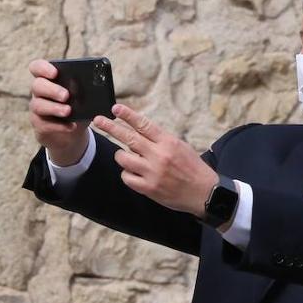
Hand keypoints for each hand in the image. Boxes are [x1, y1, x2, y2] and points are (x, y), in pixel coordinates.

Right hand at [28, 59, 88, 165]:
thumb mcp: (85, 96)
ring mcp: (37, 108)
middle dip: (52, 89)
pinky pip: (44, 124)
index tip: (55, 72)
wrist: (72, 130)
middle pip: (37, 85)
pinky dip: (59, 126)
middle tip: (66, 95)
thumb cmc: (79, 106)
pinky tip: (71, 126)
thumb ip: (88, 88)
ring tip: (68, 111)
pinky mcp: (40, 124)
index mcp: (49, 79)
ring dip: (54, 108)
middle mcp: (40, 92)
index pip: (37, 67)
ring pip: (38, 105)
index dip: (43, 68)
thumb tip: (102, 83)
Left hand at [92, 104, 218, 216]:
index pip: (144, 125)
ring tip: (127, 157)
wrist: (205, 193)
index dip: (128, 115)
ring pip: (123, 158)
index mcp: (169, 142)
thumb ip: (160, 140)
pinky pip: (126, 177)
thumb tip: (137, 133)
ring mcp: (152, 172)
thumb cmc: (193, 168)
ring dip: (122, 155)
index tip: (115, 109)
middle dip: (111, 127)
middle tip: (98, 120)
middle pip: (129, 138)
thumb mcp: (181, 147)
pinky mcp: (148, 187)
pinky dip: (128, 174)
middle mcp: (159, 155)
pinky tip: (136, 174)